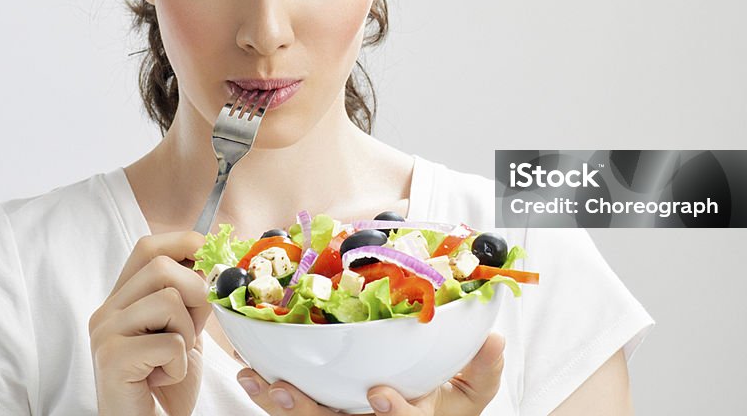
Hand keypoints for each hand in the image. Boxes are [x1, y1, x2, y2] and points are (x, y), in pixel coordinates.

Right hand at [89, 231, 211, 415]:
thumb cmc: (167, 382)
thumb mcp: (184, 328)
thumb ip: (190, 295)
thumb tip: (216, 258)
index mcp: (122, 298)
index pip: (149, 247)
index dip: (185, 244)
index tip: (211, 259)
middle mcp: (106, 311)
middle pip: (162, 267)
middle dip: (195, 294)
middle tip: (191, 330)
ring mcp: (105, 333)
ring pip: (168, 301)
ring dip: (187, 333)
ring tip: (172, 359)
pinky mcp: (112, 359)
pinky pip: (169, 342)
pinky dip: (179, 364)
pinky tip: (163, 378)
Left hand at [235, 332, 505, 414]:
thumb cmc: (444, 407)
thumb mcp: (470, 396)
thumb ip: (482, 370)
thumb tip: (494, 338)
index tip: (378, 393)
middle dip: (309, 414)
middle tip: (286, 389)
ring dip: (280, 405)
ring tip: (258, 380)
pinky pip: (294, 413)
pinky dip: (272, 396)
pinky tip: (253, 376)